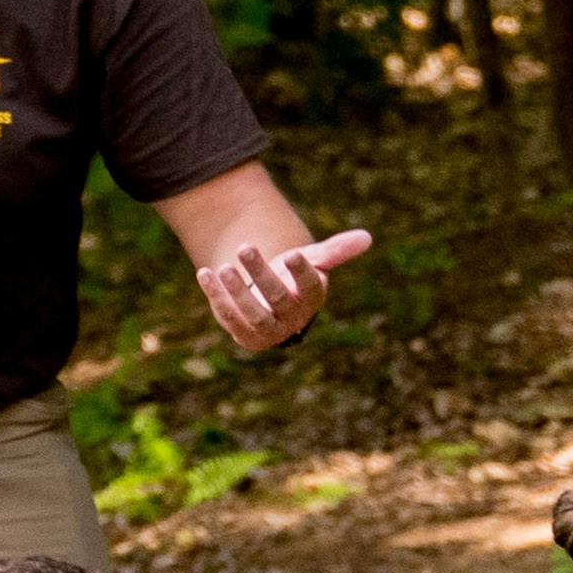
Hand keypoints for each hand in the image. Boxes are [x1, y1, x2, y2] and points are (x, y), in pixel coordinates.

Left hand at [196, 225, 372, 358]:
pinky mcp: (244, 335)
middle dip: (261, 274)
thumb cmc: (294, 276)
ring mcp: (268, 330)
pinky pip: (229, 318)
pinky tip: (204, 273)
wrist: (272, 300)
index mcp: (312, 298)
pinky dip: (216, 296)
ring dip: (236, 292)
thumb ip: (337, 250)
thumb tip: (367, 237)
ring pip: (252, 315)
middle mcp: (292, 318)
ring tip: (222, 267)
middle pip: (278, 299)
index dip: (302, 272)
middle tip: (245, 247)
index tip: (292, 253)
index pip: (311, 287)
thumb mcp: (314, 259)